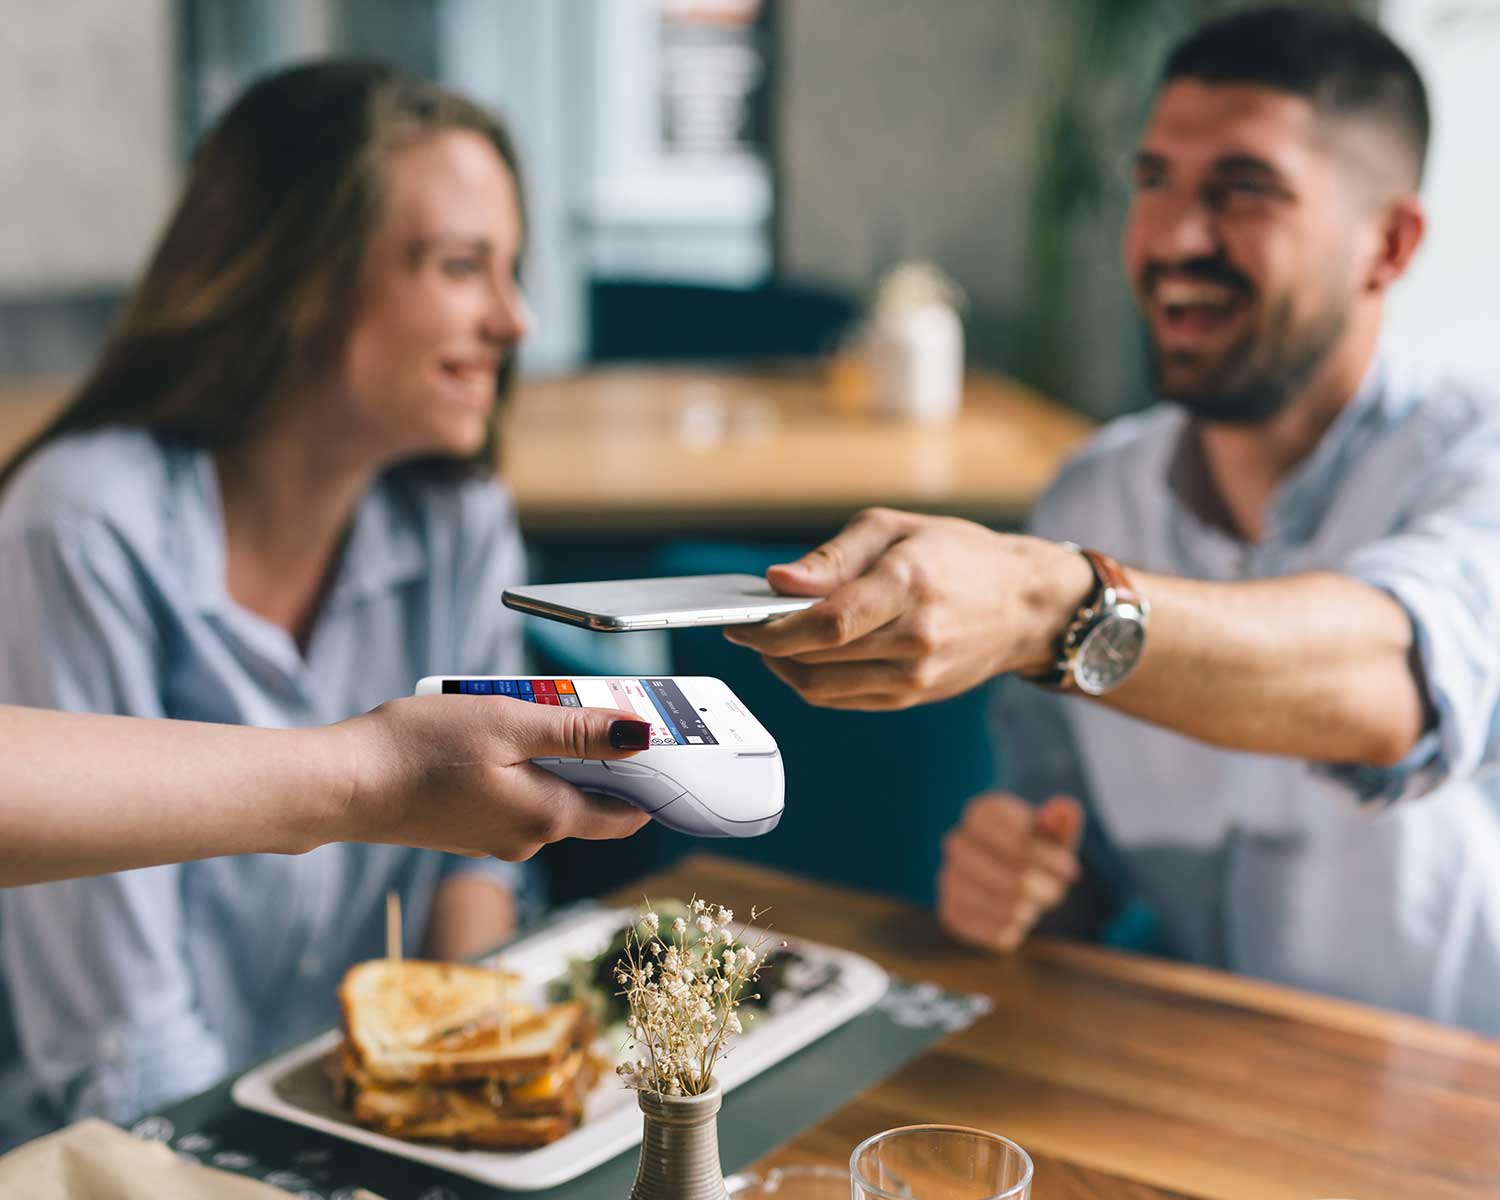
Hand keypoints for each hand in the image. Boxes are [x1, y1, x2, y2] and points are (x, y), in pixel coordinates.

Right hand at [329, 695, 653, 859]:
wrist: (343, 784)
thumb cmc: (419, 751)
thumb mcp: (508, 725)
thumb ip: (578, 733)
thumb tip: (640, 735)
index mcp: (548, 819)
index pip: (627, 813)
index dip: (649, 776)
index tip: (657, 738)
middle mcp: (528, 839)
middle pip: (591, 799)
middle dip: (599, 754)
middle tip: (589, 703)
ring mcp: (497, 837)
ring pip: (551, 793)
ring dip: (556, 755)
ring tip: (534, 709)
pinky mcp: (470, 828)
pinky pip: (517, 795)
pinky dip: (522, 765)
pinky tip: (498, 734)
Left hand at [724, 508, 1091, 708]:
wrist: (1024, 604)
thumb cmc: (956, 554)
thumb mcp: (894, 529)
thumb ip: (832, 557)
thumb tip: (778, 582)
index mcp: (910, 585)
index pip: (828, 622)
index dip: (773, 627)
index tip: (739, 620)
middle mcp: (915, 638)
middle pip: (817, 657)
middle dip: (768, 644)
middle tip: (745, 625)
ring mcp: (915, 676)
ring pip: (821, 687)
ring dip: (783, 667)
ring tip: (770, 640)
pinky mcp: (911, 697)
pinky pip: (840, 698)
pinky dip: (810, 680)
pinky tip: (802, 656)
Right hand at [937, 792, 1083, 952]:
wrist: (1001, 874)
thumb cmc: (1032, 850)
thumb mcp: (1050, 833)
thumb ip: (1061, 821)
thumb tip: (1064, 809)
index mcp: (982, 812)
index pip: (1020, 843)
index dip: (1051, 861)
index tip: (1070, 870)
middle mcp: (957, 841)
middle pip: (1015, 878)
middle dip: (1043, 888)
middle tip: (1057, 892)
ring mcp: (948, 877)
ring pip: (1002, 905)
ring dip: (1028, 909)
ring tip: (1035, 905)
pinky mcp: (949, 910)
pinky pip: (989, 929)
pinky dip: (1011, 929)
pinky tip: (1016, 920)